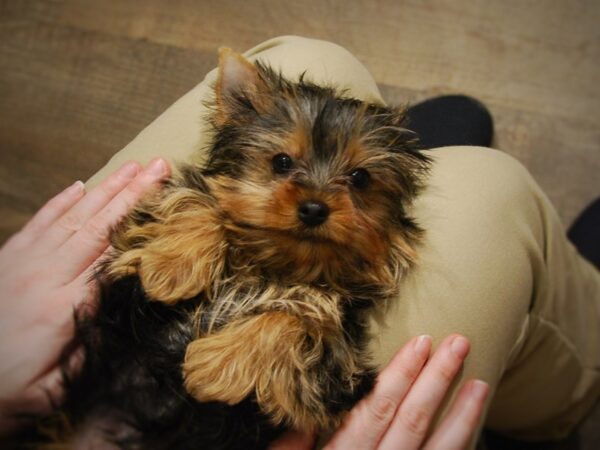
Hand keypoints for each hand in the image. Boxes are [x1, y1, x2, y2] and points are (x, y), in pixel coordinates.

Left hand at [0, 158, 169, 430]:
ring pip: (73, 217)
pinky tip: (79, 186)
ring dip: (106, 189)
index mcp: (63, 308)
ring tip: (133, 167)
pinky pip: (39, 223)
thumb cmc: (5, 391)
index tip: (164, 199)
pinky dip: (60, 202)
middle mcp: (45, 276)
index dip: (140, 225)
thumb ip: (83, 349)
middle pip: (99, 226)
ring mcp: (24, 263)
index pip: (111, 257)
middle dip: (133, 194)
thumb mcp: (50, 388)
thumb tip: (108, 305)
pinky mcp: (8, 260)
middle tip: (159, 166)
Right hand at [270, 335, 488, 449]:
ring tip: (480, 383)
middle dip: (437, 381)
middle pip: (412, 423)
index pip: (377, 410)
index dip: (401, 375)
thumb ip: (289, 449)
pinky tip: (472, 435)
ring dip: (462, 417)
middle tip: (459, 343)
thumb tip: (308, 413)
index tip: (422, 343)